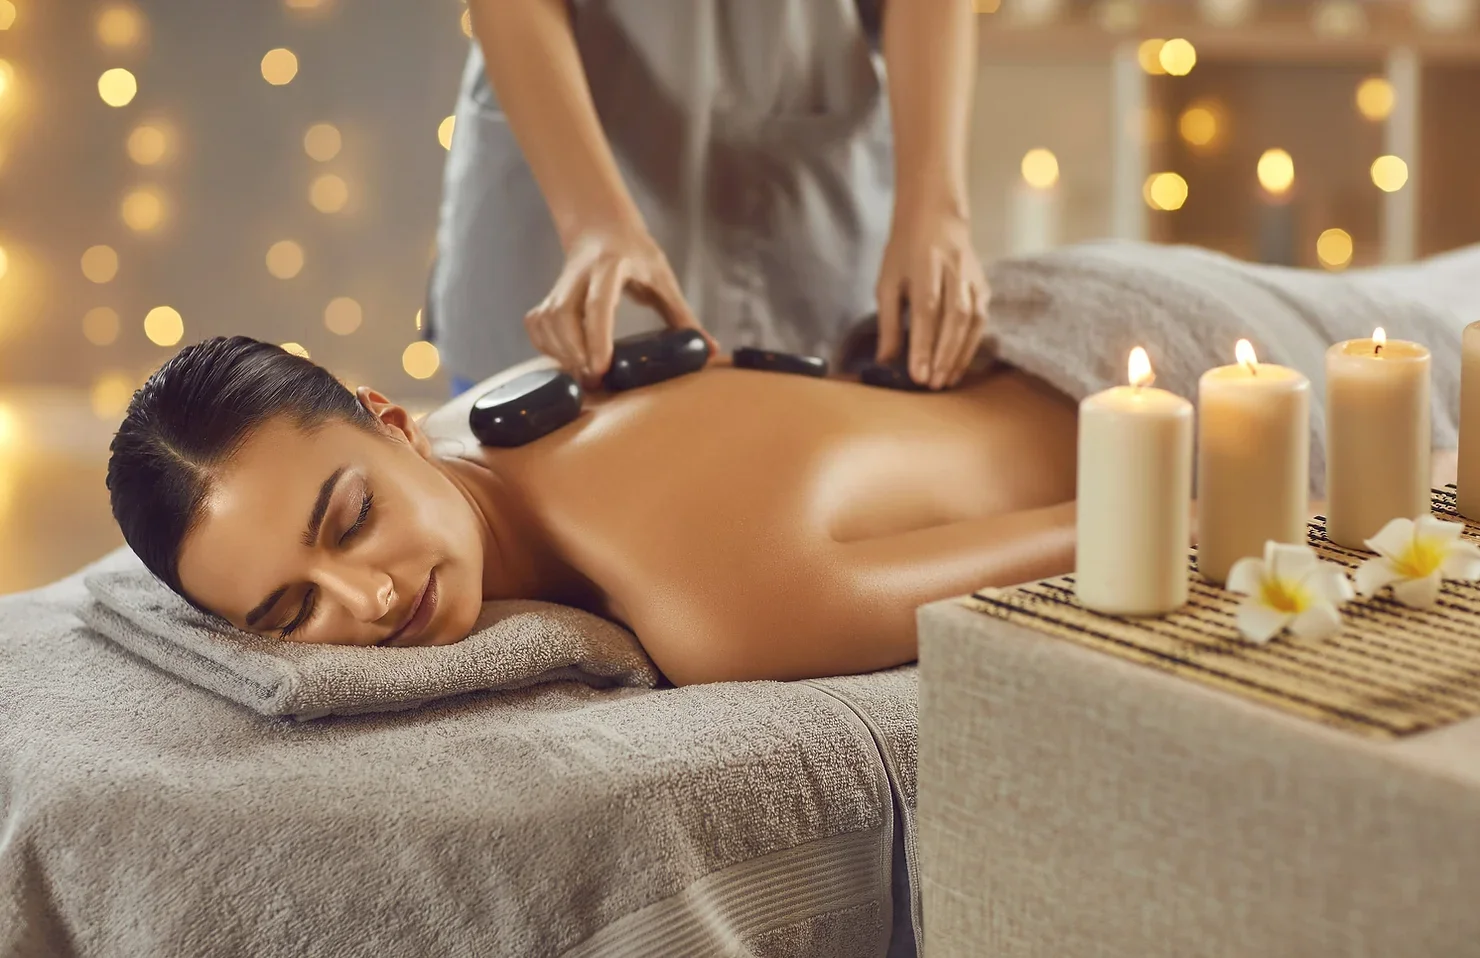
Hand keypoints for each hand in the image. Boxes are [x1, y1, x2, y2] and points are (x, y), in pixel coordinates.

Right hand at [524, 230, 717, 388]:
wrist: (600, 227)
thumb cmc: (637, 255)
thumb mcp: (664, 279)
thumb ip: (683, 316)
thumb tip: (711, 350)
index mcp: (611, 267)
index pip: (598, 304)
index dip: (597, 338)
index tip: (600, 368)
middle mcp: (579, 275)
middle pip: (562, 316)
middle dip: (573, 352)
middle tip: (594, 380)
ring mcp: (559, 286)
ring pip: (545, 321)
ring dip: (560, 353)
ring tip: (583, 374)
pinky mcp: (547, 297)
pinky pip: (537, 325)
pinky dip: (545, 347)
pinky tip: (566, 360)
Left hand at [875, 212, 989, 389]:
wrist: (936, 216)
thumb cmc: (905, 252)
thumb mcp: (887, 281)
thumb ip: (888, 322)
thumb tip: (885, 360)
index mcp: (925, 266)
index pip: (926, 311)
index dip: (923, 345)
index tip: (918, 375)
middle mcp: (954, 270)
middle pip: (954, 318)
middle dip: (943, 355)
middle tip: (932, 384)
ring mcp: (973, 277)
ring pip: (973, 320)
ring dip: (960, 354)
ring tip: (946, 380)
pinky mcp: (983, 285)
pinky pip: (983, 318)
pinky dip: (973, 343)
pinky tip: (960, 363)